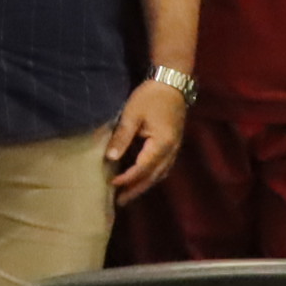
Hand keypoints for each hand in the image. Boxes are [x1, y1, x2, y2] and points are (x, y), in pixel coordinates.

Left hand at [101, 81, 189, 203]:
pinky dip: (152, 177)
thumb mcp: (132, 115)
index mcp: (161, 144)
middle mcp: (171, 151)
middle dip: (136, 190)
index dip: (127, 179)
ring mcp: (174, 149)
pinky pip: (163, 168)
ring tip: (128, 195)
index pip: (142, 168)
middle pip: (153, 177)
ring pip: (160, 174)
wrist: (172, 84)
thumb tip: (111, 159)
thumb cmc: (150, 97)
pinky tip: (142, 179)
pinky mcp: (173, 145)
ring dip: (144, 186)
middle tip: (120, 202)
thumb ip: (122, 137)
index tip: (112, 185)